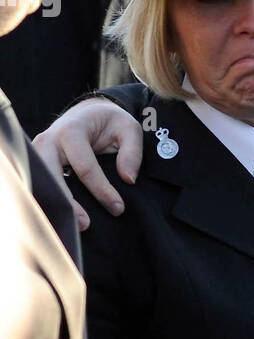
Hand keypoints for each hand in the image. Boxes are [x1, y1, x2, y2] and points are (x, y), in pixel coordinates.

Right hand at [33, 98, 143, 229]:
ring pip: (41, 183)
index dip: (101, 190)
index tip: (118, 208)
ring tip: (71, 226)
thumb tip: (128, 179)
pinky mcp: (37, 164)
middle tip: (85, 225)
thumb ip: (132, 151)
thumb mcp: (128, 127)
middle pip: (53, 176)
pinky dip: (49, 201)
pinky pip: (40, 185)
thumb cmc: (109, 121)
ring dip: (54, 205)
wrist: (87, 112)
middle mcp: (48, 141)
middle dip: (68, 202)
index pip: (85, 167)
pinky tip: (62, 218)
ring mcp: (38, 153)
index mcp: (71, 131)